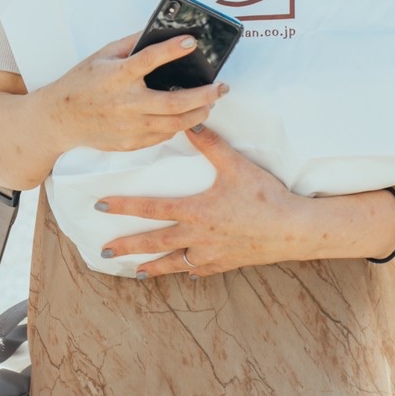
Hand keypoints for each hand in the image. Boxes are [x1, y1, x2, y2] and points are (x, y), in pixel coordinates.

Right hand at [34, 34, 227, 153]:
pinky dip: (178, 125)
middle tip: (220, 87)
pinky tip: (185, 116)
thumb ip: (130, 44)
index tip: (192, 42)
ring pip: (175, 124)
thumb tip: (158, 32)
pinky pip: (163, 135)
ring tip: (210, 103)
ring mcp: (129, 126)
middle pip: (174, 103)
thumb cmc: (81, 84)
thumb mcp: (101, 56)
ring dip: (199, 113)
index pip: (149, 59)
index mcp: (117, 76)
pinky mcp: (131, 142)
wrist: (60, 119)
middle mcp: (125, 103)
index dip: (172, 49)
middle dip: (204, 95)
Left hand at [97, 124, 306, 277]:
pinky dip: (188, 271)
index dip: (123, 206)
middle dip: (127, 246)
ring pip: (174, 262)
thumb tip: (190, 123)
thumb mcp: (236, 166)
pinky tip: (183, 273)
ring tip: (134, 270)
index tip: (100, 205)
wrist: (294, 229)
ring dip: (152, 266)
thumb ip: (211, 145)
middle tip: (103, 251)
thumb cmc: (265, 196)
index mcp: (195, 211)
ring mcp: (211, 253)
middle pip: (155, 242)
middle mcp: (198, 236)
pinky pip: (200, 269)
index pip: (151, 208)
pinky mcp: (226, 263)